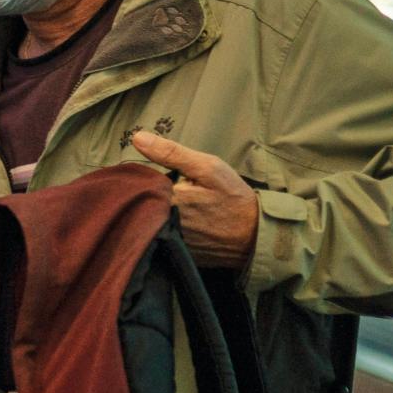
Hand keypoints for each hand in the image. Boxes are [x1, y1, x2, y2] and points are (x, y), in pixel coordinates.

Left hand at [128, 131, 260, 269]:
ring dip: (158, 214)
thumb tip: (137, 137)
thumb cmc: (232, 197)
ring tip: (187, 212)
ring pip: (150, 221)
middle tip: (185, 197)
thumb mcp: (207, 167)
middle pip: (142, 204)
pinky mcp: (173, 255)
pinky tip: (187, 227)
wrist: (255, 235)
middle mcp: (160, 224)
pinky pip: (160, 239)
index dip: (149, 178)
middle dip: (153, 196)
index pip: (139, 185)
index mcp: (164, 200)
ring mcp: (166, 243)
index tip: (167, 179)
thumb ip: (171, 153)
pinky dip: (167, 231)